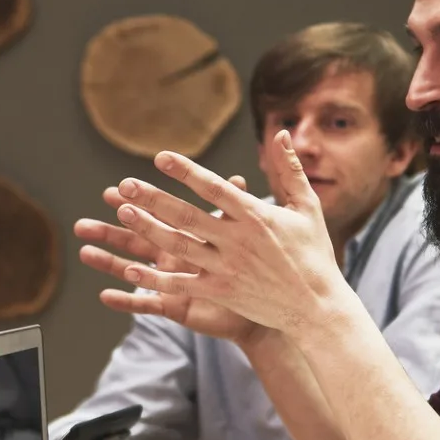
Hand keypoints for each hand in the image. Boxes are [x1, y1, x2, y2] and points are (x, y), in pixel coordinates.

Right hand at [75, 175, 260, 344]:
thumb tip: (239, 179)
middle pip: (136, 242)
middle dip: (109, 232)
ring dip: (109, 263)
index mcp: (186, 236)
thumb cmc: (257, 268)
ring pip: (134, 271)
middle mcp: (174, 257)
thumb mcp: (248, 234)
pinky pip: (148, 304)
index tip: (111, 192)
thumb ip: (238, 208)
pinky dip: (127, 300)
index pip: (156, 216)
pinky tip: (105, 295)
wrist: (267, 306)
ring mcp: (172, 282)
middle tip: (83, 224)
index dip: (134, 205)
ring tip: (85, 253)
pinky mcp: (177, 305)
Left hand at [103, 135, 345, 337]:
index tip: (161, 158)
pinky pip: (182, 284)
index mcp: (255, 216)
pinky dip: (155, 277)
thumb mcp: (307, 207)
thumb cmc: (313, 253)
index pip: (213, 188)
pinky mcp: (221, 292)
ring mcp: (226, 269)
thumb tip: (281, 132)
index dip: (186, 172)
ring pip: (178, 246)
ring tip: (122, 213)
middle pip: (187, 215)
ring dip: (148, 230)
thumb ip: (289, 169)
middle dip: (153, 198)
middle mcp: (237, 241)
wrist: (317, 306)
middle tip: (125, 184)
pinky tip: (130, 268)